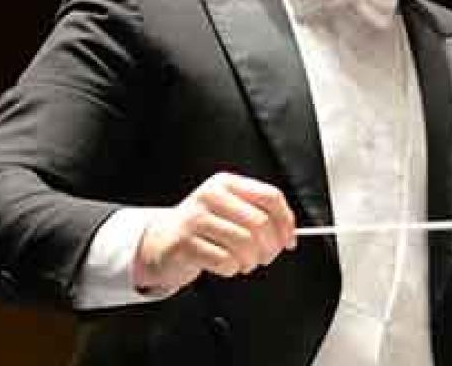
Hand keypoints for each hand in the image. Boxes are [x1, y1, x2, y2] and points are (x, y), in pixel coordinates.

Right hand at [132, 172, 296, 294]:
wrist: (162, 241)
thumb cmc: (204, 228)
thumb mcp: (230, 210)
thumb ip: (259, 214)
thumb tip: (289, 234)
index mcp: (226, 183)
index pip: (270, 196)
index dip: (286, 222)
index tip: (289, 241)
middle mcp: (210, 196)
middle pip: (260, 222)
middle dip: (269, 247)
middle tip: (265, 257)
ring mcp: (195, 218)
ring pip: (244, 243)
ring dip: (251, 261)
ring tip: (244, 263)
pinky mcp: (184, 243)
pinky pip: (225, 261)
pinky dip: (231, 269)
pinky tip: (225, 266)